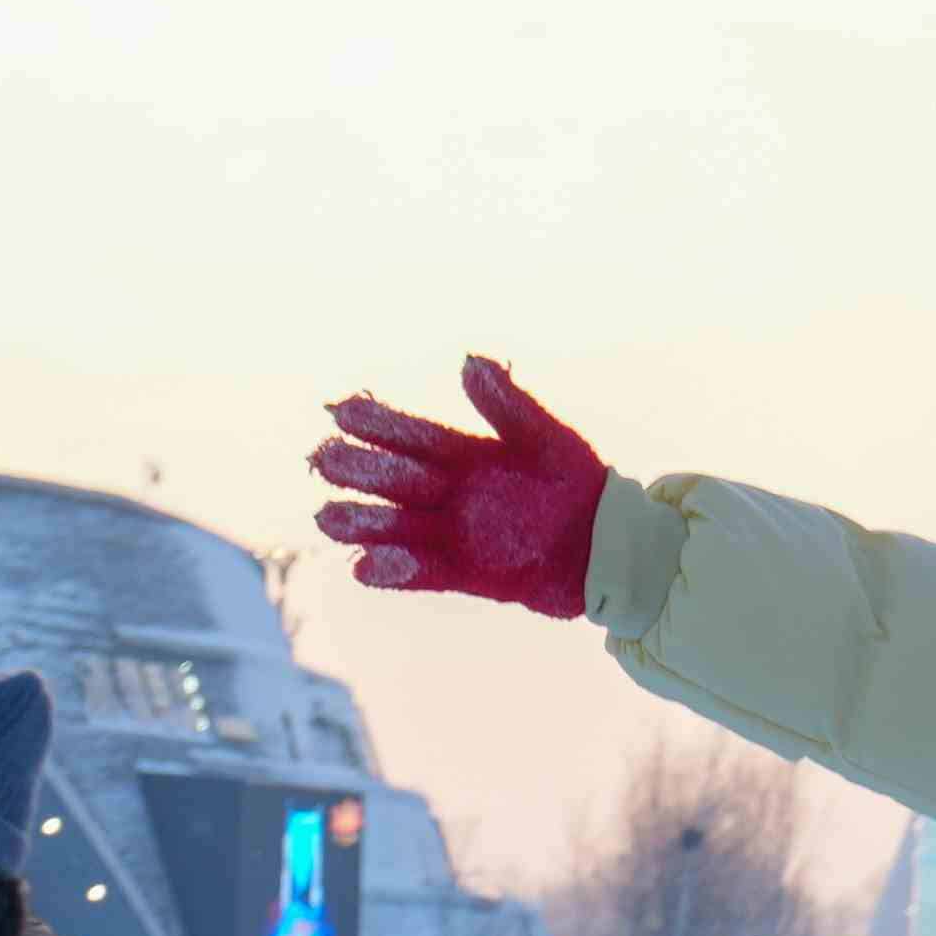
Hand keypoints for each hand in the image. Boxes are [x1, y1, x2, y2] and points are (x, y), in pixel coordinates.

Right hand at [311, 357, 604, 621]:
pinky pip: (424, 572)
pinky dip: (396, 571)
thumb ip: (507, 405)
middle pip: (397, 480)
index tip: (344, 412)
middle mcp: (453, 495)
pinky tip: (364, 567)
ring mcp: (456, 535)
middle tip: (324, 459)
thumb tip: (470, 362)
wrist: (611, 546)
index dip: (380, 425)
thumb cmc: (581, 485)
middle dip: (361, 471)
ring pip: (399, 527)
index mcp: (468, 456)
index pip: (414, 437)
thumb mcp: (547, 438)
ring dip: (365, 523)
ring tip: (325, 518)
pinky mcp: (467, 573)